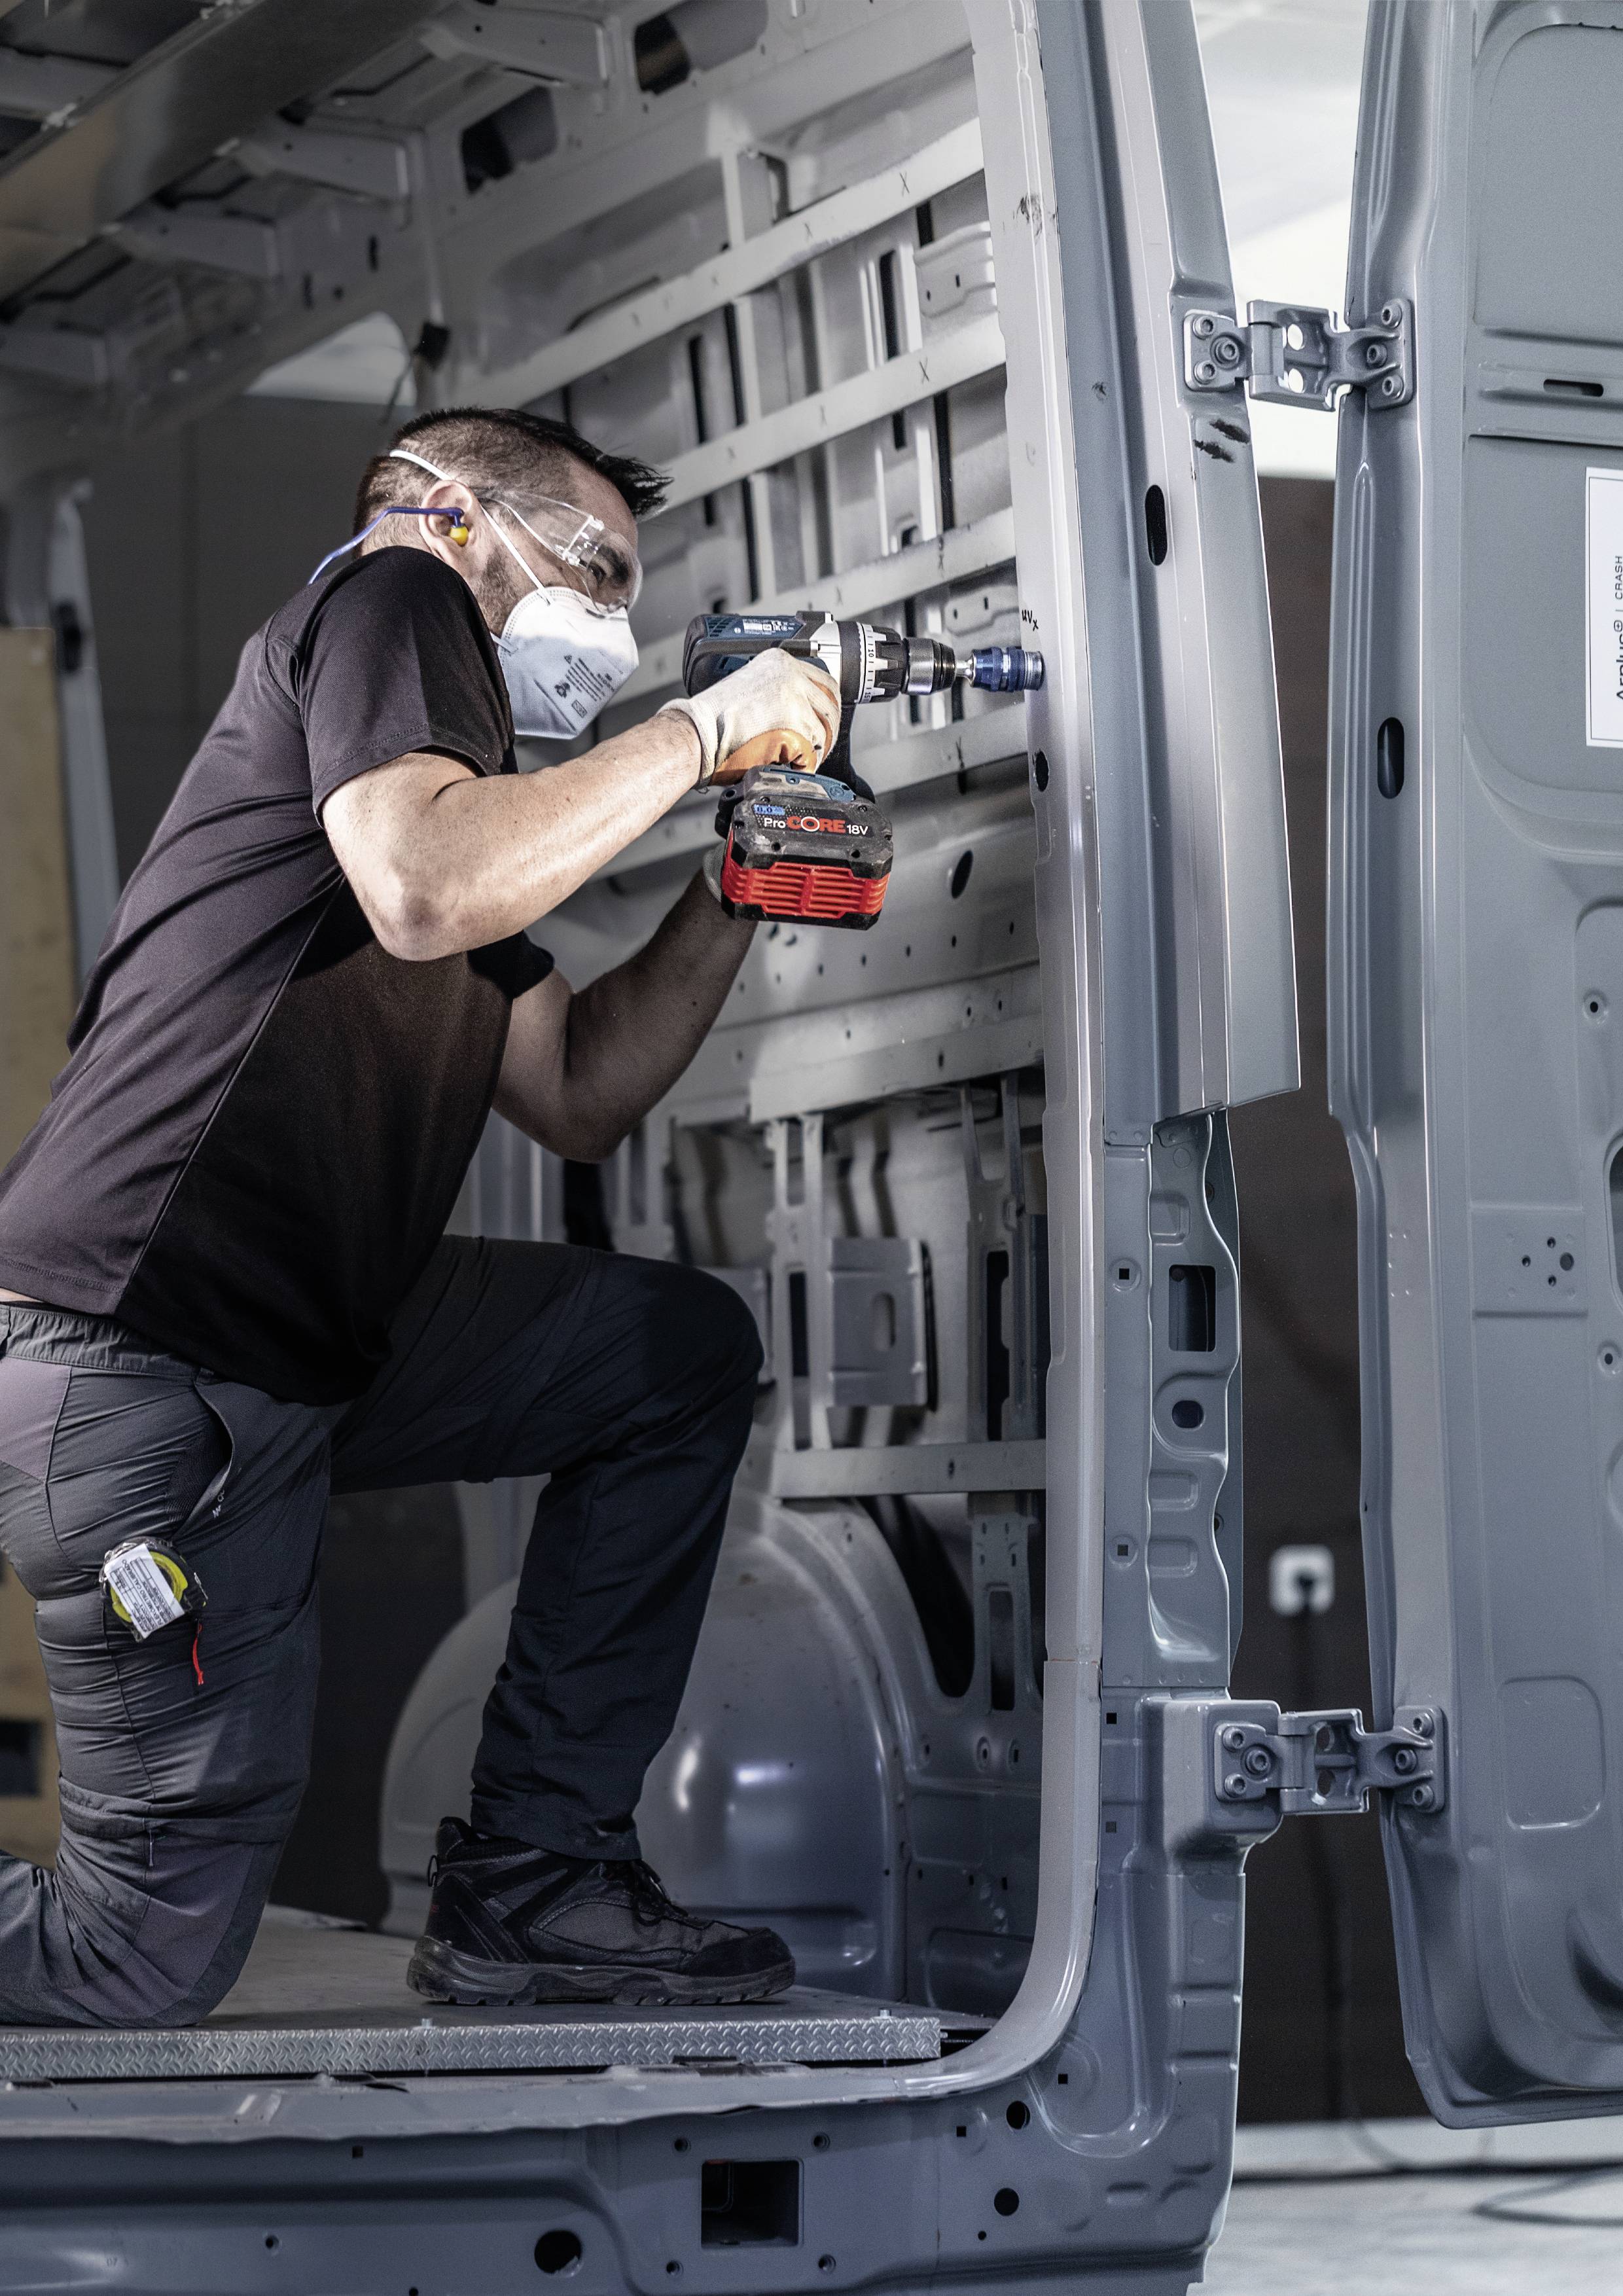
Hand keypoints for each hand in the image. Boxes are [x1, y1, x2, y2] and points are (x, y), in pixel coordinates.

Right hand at [657, 647, 840, 785]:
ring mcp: (795, 699)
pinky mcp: (794, 725)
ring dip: (815, 748)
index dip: (827, 705)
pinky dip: (804, 763)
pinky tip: (791, 766)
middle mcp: (791, 675)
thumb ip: (777, 689)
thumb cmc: (713, 717)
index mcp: (780, 661)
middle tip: (820, 745)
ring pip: (823, 729)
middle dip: (828, 729)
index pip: (823, 681)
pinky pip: (811, 750)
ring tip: (800, 759)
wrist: (698, 733)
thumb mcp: (750, 685)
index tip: (825, 719)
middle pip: (830, 704)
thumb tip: (799, 709)